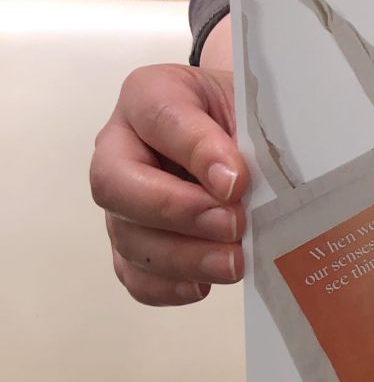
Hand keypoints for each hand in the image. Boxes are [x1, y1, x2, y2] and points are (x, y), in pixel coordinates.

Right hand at [90, 64, 247, 306]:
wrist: (240, 129)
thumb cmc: (243, 112)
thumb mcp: (250, 107)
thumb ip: (244, 135)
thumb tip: (235, 185)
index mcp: (150, 96)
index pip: (159, 117)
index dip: (196, 151)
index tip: (237, 181)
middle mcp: (120, 146)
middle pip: (115, 184)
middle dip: (176, 212)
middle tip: (233, 225)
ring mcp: (122, 197)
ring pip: (126, 235)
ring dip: (181, 257)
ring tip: (233, 263)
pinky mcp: (133, 239)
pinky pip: (132, 272)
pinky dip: (165, 286)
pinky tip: (202, 286)